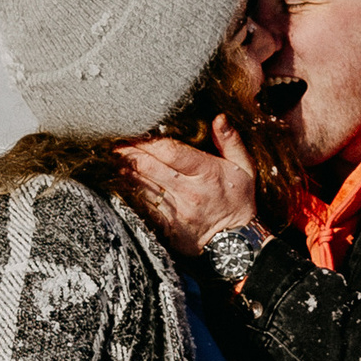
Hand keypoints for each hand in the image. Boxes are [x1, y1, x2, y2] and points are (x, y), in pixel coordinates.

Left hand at [117, 109, 261, 252]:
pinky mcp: (167, 227)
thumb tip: (219, 118)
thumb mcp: (245, 167)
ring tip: (115, 160)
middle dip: (129, 153)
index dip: (148, 142)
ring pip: (141, 187)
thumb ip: (231, 141)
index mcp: (206, 172)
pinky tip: (123, 184)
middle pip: (149, 167)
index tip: (135, 133)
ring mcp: (176, 212)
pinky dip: (130, 194)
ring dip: (126, 172)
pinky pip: (143, 208)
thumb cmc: (239, 199)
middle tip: (116, 144)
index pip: (171, 151)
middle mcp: (189, 192)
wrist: (238, 242)